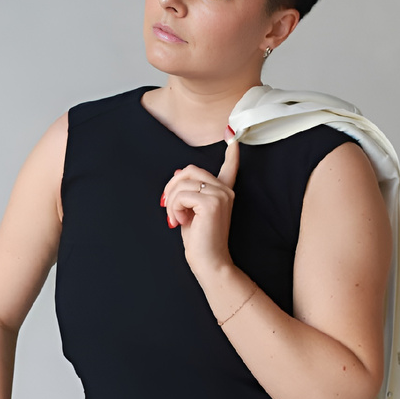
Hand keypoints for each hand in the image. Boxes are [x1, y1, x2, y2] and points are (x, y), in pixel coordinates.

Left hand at [162, 127, 239, 278]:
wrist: (209, 261)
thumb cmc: (199, 241)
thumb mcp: (190, 211)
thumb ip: (188, 193)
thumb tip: (178, 173)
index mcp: (223, 192)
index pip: (228, 168)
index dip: (230, 154)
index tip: (232, 137)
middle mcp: (225, 190)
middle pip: (189, 171)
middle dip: (172, 187)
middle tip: (167, 206)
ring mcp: (221, 195)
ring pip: (182, 183)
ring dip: (171, 201)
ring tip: (176, 218)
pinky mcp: (213, 202)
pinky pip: (182, 195)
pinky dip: (174, 208)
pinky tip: (180, 221)